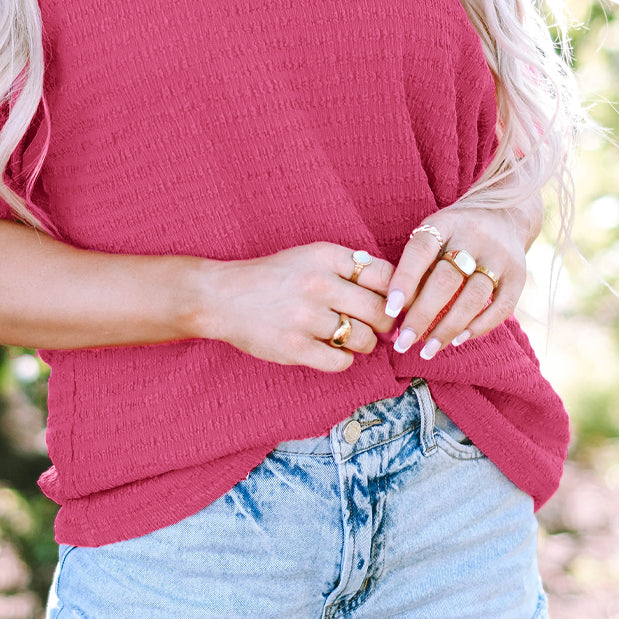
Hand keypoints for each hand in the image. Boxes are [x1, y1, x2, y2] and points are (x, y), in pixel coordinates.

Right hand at [197, 242, 393, 372]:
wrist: (221, 296)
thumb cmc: (273, 278)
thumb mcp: (309, 257)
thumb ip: (349, 267)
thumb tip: (397, 293)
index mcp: (324, 256)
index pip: (385, 275)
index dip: (396, 292)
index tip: (391, 303)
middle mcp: (317, 283)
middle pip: (381, 311)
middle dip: (385, 323)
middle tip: (376, 326)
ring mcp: (305, 317)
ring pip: (365, 339)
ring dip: (364, 343)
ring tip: (348, 337)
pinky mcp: (294, 348)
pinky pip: (342, 362)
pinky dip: (342, 359)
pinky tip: (330, 349)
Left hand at [381, 204, 533, 361]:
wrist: (503, 214)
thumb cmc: (454, 234)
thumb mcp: (434, 234)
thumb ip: (418, 265)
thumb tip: (397, 311)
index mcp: (446, 223)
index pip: (421, 250)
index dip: (404, 280)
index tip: (390, 310)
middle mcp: (475, 236)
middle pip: (446, 280)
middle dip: (422, 315)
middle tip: (404, 342)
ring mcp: (500, 255)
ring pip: (473, 298)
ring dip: (448, 328)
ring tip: (427, 349)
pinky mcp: (519, 274)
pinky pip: (501, 307)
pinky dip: (479, 327)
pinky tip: (458, 340)